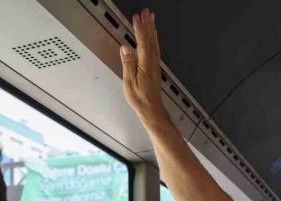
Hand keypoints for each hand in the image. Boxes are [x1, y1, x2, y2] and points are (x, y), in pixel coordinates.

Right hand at [120, 9, 170, 129]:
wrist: (152, 109)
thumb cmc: (140, 99)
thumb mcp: (129, 83)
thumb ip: (128, 64)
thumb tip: (125, 48)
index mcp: (145, 65)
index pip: (143, 43)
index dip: (140, 29)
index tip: (137, 17)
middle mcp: (152, 63)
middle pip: (150, 40)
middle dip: (148, 25)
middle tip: (146, 12)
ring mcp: (155, 64)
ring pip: (154, 43)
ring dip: (152, 29)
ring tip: (151, 17)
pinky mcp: (155, 67)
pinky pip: (155, 48)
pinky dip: (154, 39)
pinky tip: (154, 35)